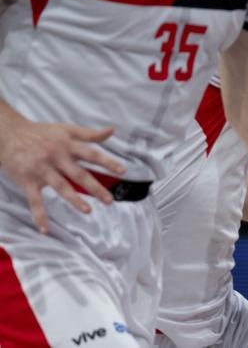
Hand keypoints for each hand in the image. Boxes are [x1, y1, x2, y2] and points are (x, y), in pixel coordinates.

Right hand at [0, 115, 125, 233]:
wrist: (8, 133)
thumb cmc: (42, 133)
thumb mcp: (66, 129)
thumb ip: (89, 134)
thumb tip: (112, 131)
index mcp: (68, 145)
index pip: (91, 154)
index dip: (107, 162)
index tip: (123, 171)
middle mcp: (56, 157)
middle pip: (79, 174)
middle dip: (95, 188)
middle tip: (110, 201)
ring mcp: (41, 169)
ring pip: (60, 186)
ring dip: (74, 200)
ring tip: (88, 210)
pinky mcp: (27, 180)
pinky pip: (34, 201)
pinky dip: (39, 216)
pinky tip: (45, 230)